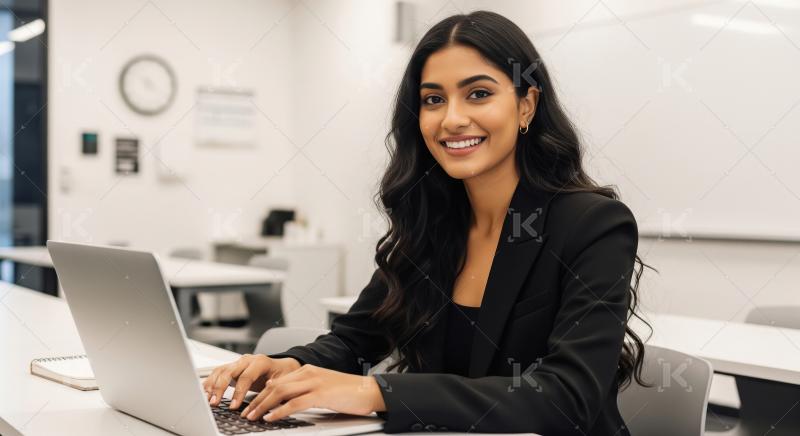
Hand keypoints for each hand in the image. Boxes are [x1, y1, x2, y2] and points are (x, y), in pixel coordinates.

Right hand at [202, 354, 300, 409]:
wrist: (282, 366)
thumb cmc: (283, 374)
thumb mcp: (283, 381)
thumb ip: (274, 388)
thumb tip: (265, 399)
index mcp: (261, 362)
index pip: (246, 377)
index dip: (238, 392)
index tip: (234, 406)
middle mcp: (247, 360)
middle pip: (229, 371)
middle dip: (220, 388)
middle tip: (215, 403)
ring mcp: (238, 363)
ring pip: (221, 371)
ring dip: (212, 385)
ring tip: (208, 399)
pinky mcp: (232, 368)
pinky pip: (218, 372)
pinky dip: (211, 382)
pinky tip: (206, 391)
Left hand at [239, 364, 385, 421]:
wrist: (369, 390)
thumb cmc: (348, 392)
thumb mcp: (322, 389)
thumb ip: (304, 392)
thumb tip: (286, 403)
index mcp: (307, 371)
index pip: (277, 381)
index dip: (261, 393)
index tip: (250, 405)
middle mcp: (308, 373)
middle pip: (275, 385)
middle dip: (257, 400)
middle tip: (246, 413)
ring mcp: (314, 382)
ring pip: (280, 392)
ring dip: (263, 405)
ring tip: (253, 416)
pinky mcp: (321, 394)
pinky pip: (295, 402)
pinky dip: (280, 410)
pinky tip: (271, 417)